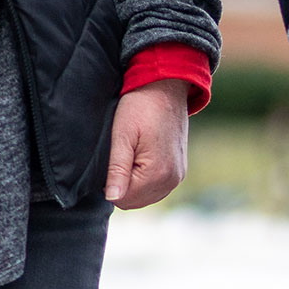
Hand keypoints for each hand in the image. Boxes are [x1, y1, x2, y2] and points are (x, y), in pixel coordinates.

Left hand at [104, 79, 189, 209]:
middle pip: (134, 202)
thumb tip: (112, 198)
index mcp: (156, 174)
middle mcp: (172, 180)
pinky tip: (141, 158)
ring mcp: (178, 176)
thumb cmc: (141, 106)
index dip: (109, 182)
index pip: (122, 199)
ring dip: (134, 183)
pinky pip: (156, 188)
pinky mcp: (179, 170)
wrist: (167, 87)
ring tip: (131, 154)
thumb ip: (117, 169)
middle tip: (121, 154)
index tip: (111, 158)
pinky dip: (145, 179)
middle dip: (122, 184)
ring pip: (145, 196)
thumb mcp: (122, 135)